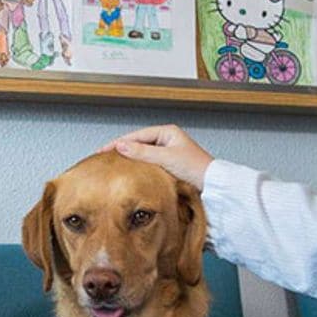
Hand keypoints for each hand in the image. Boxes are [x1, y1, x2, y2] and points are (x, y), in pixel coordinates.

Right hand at [99, 125, 215, 189]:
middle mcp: (167, 140)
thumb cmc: (195, 168)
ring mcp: (168, 152)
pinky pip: (149, 162)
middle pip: (138, 143)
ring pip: (143, 153)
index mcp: (167, 132)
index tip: (104, 150)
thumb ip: (142, 152)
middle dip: (122, 149)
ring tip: (114, 164)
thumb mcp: (165, 158)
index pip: (137, 135)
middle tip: (104, 157)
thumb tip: (121, 146)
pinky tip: (131, 171)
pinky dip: (138, 166)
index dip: (119, 142)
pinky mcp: (169, 164)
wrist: (212, 184)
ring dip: (130, 158)